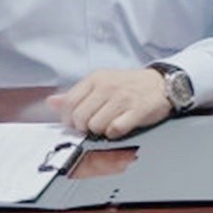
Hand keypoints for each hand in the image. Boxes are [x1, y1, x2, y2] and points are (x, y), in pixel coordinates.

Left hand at [47, 68, 171, 137]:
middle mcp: (108, 86)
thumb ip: (76, 94)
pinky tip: (120, 127)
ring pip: (96, 126)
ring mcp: (123, 98)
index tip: (77, 123)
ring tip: (109, 124)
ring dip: (100, 131)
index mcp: (96, 79)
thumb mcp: (101, 83)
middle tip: (94, 125)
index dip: (69, 119)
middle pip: (81, 117)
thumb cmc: (129, 86)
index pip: (69, 103)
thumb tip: (51, 102)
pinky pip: (115, 130)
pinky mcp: (137, 110)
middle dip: (84, 127)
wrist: (161, 84)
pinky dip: (115, 133)